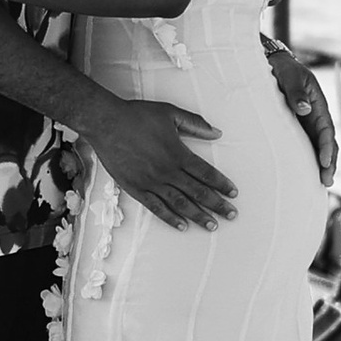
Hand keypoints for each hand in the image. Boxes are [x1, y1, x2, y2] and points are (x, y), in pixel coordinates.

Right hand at [92, 98, 237, 228]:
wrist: (106, 123)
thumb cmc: (137, 116)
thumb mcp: (171, 114)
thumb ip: (195, 124)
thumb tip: (217, 132)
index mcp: (178, 154)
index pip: (206, 174)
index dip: (222, 184)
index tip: (233, 193)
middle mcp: (167, 172)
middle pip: (198, 192)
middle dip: (217, 204)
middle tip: (231, 215)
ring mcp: (151, 182)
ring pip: (180, 204)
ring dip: (198, 215)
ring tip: (212, 225)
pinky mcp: (136, 189)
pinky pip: (156, 208)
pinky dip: (170, 218)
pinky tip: (182, 226)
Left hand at [264, 38, 336, 184]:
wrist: (274, 64)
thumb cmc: (282, 68)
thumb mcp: (290, 76)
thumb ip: (296, 91)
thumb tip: (305, 108)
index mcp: (318, 104)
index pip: (326, 129)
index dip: (327, 147)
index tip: (325, 161)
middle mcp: (316, 116)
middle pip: (327, 143)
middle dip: (329, 162)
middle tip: (326, 181)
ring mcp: (307, 123)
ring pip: (319, 147)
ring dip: (323, 165)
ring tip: (323, 184)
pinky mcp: (297, 128)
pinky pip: (307, 146)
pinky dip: (310, 160)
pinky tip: (308, 175)